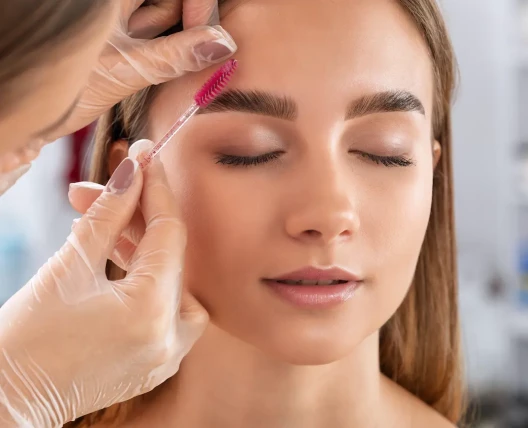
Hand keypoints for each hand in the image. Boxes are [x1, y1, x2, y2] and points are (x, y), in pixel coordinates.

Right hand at [0, 140, 207, 426]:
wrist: (7, 401)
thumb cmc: (26, 337)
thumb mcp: (69, 265)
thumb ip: (109, 213)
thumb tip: (133, 169)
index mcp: (152, 311)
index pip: (169, 232)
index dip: (156, 189)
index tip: (146, 155)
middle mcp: (171, 338)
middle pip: (171, 257)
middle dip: (137, 219)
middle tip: (104, 191)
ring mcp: (169, 356)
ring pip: (174, 282)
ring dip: (144, 251)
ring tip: (105, 229)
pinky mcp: (159, 364)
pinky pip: (169, 310)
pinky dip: (150, 283)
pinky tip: (120, 263)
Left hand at [52, 0, 235, 140]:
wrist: (25, 114)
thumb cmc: (61, 87)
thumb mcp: (127, 70)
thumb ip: (177, 56)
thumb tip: (223, 44)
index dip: (196, 4)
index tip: (208, 32)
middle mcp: (113, 4)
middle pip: (169, 0)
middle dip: (191, 16)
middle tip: (204, 45)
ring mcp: (116, 20)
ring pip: (164, 14)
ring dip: (182, 35)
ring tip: (184, 56)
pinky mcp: (119, 40)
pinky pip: (156, 35)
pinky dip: (171, 48)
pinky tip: (177, 61)